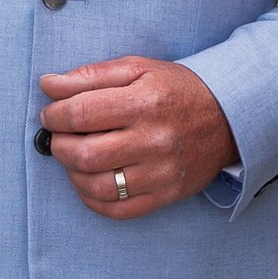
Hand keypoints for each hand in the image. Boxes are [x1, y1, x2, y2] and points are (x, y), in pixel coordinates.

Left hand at [41, 56, 235, 217]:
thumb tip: (48, 85)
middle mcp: (154, 140)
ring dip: (72, 173)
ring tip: (74, 158)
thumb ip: (90, 75)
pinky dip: (92, 200)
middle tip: (58, 138)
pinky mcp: (166, 195)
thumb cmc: (177, 90)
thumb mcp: (138, 68)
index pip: (81, 114)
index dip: (55, 115)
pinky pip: (118, 210)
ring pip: (97, 186)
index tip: (51, 115)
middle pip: (84, 154)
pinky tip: (89, 182)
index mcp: (144, 102)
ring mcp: (161, 172)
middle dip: (59, 146)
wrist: (229, 117)